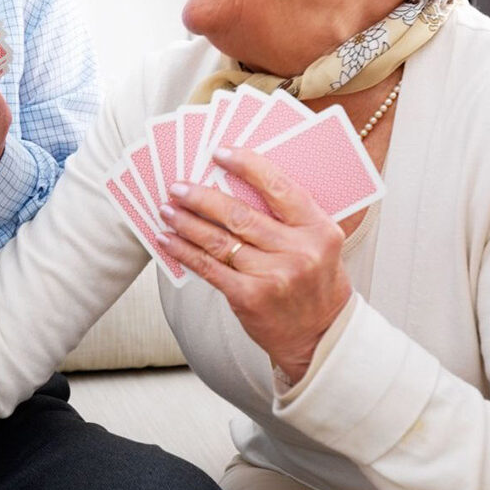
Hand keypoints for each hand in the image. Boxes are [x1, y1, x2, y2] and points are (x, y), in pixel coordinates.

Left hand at [155, 146, 351, 379]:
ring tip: (168, 209)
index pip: (279, 187)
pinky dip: (184, 252)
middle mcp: (298, 251)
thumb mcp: (319, 244)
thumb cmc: (317, 283)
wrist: (321, 337)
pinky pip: (209, 267)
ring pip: (219, 240)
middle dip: (202, 197)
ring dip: (187, 222)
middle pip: (240, 214)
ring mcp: (273, 276)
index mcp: (319, 229)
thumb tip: (237, 183)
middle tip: (178, 186)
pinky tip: (169, 240)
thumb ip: (292, 217)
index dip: (247, 166)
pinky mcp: (249, 297)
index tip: (219, 153)